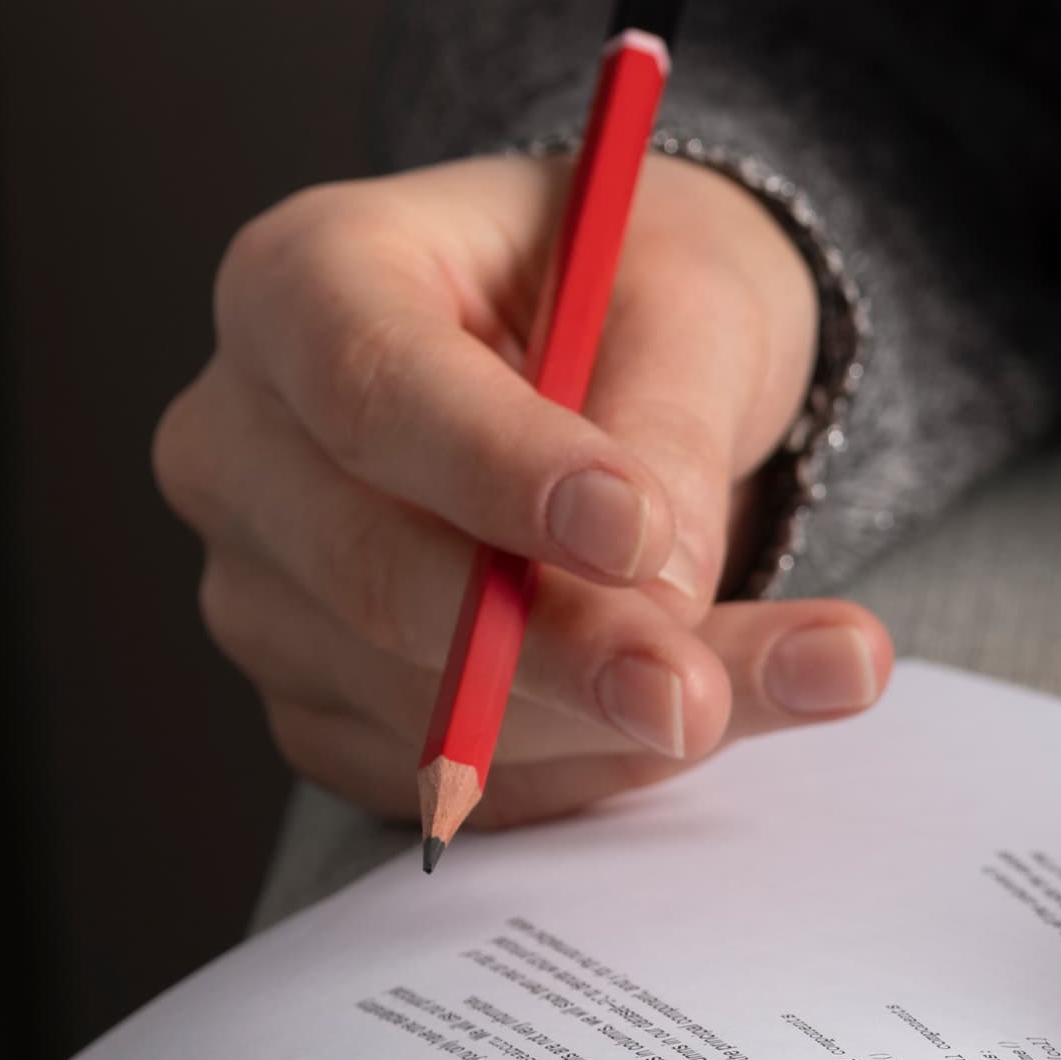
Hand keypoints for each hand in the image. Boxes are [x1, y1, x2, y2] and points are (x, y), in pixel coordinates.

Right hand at [159, 153, 893, 827]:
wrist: (615, 358)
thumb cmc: (630, 291)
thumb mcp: (689, 299)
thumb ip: (670, 424)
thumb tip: (663, 588)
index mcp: (302, 282)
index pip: (368, 387)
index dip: (497, 471)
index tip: (636, 532)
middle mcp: (243, 444)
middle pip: (376, 573)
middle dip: (562, 647)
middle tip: (698, 690)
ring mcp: (264, 590)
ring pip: (426, 706)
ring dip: (622, 722)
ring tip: (816, 676)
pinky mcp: (322, 707)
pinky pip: (460, 777)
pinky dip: (605, 763)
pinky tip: (725, 709)